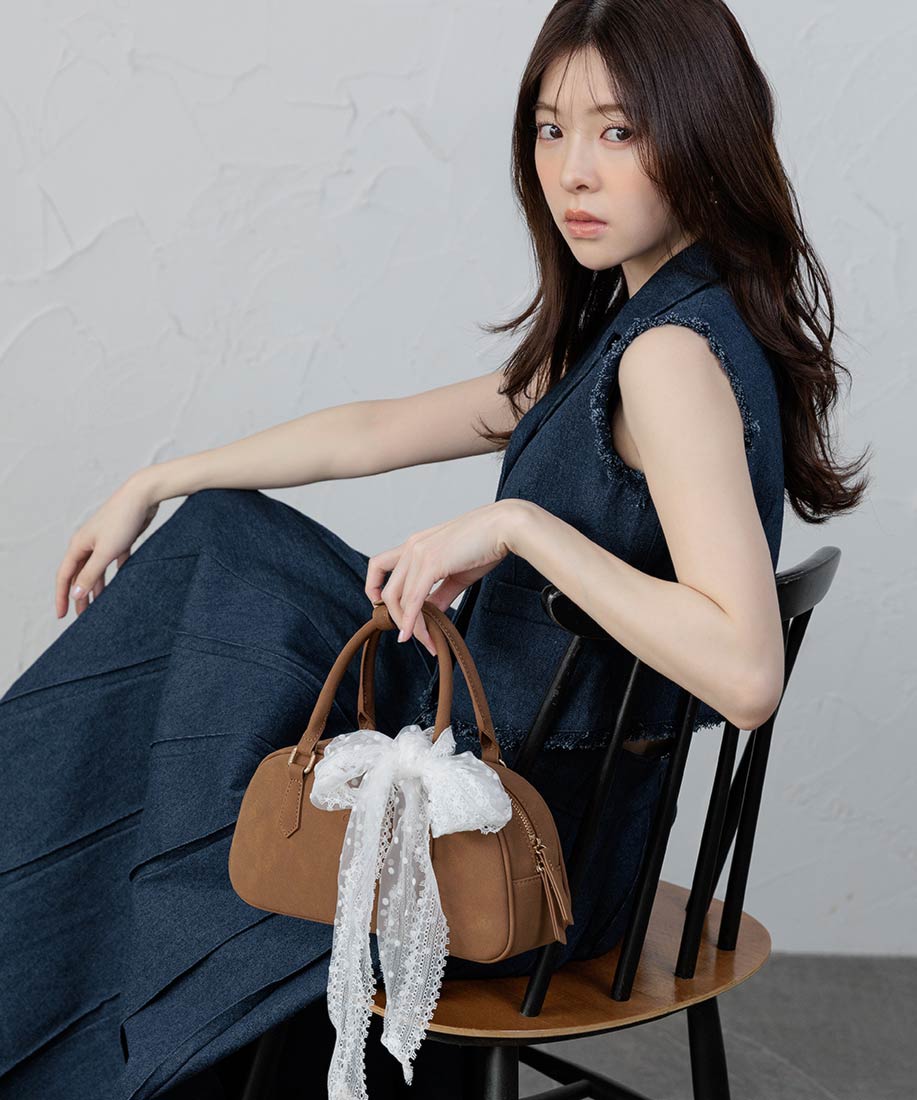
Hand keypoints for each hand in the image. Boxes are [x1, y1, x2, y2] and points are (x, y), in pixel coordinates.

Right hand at [55, 473, 160, 618]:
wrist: (143, 495)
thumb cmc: (122, 520)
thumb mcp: (105, 552)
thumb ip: (90, 574)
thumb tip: (76, 594)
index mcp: (79, 545)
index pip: (65, 576)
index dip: (62, 596)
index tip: (62, 615)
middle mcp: (88, 543)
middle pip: (80, 574)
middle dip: (80, 595)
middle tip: (83, 616)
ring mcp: (104, 541)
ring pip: (97, 569)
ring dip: (97, 587)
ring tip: (100, 605)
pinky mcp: (121, 539)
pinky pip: (115, 561)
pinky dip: (115, 574)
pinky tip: (119, 585)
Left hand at [365, 501, 519, 655]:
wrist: (504, 527)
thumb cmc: (485, 545)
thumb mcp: (456, 573)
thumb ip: (439, 594)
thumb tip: (429, 614)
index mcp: (414, 544)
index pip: (379, 567)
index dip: (375, 590)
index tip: (388, 610)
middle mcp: (411, 547)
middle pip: (386, 591)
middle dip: (396, 619)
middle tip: (410, 636)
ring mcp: (418, 554)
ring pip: (397, 599)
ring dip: (408, 625)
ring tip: (424, 641)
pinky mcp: (430, 563)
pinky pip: (413, 600)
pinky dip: (412, 621)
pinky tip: (416, 635)